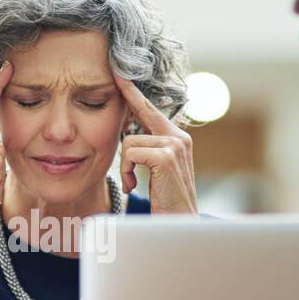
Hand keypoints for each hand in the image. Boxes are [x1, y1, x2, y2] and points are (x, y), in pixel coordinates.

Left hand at [114, 74, 196, 214]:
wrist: (179, 226)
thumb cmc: (165, 203)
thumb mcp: (156, 173)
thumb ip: (147, 151)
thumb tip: (126, 136)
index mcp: (176, 138)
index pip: (149, 109)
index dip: (132, 91)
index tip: (118, 72)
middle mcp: (179, 136)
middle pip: (137, 118)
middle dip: (125, 125)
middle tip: (123, 126)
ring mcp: (175, 144)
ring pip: (128, 142)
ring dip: (125, 166)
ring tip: (134, 183)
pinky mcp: (167, 156)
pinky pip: (130, 153)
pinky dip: (127, 171)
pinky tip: (135, 186)